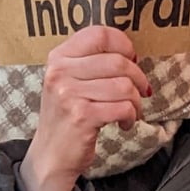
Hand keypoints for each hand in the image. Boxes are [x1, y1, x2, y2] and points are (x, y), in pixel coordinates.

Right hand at [19, 26, 149, 190]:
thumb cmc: (66, 116)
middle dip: (138, 78)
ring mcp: (69, 94)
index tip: (132, 58)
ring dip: (136, 101)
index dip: (123, 44)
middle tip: (139, 91)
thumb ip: (90, 62)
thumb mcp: (68, 82)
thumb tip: (131, 53)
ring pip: (125, 85)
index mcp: (59, 58)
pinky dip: (131, 116)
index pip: (99, 33)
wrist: (50, 156)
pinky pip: (124, 107)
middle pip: (118, 61)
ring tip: (130, 111)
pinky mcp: (82, 116)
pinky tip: (124, 123)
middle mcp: (60, 72)